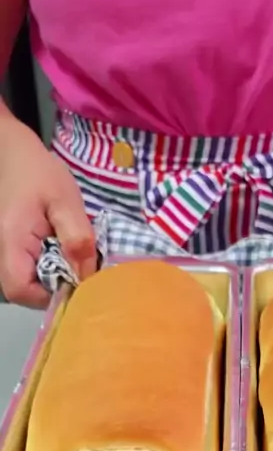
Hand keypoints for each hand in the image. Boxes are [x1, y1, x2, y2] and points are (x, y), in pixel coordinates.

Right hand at [0, 111, 95, 306]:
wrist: (13, 153)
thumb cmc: (38, 172)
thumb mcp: (66, 201)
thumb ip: (77, 239)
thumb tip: (86, 277)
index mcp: (11, 241)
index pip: (20, 290)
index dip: (49, 297)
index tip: (77, 284)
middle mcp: (2, 252)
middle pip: (25, 291)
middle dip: (57, 288)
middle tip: (84, 270)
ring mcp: (5, 251)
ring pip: (30, 282)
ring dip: (56, 277)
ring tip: (77, 258)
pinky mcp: (14, 249)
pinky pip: (31, 270)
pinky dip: (51, 267)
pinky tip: (67, 252)